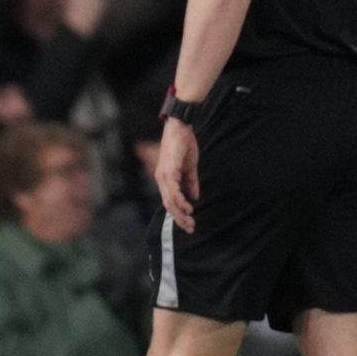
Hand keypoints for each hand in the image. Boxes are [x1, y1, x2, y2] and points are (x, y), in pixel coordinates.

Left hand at [155, 116, 199, 231]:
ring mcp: (163, 175)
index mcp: (165, 179)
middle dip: (179, 219)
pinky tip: (188, 208)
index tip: (188, 224)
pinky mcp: (168, 171)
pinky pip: (173, 191)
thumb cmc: (184, 144)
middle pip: (168, 205)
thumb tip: (194, 197)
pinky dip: (180, 201)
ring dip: (180, 213)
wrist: (180, 127)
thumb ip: (191, 183)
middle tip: (190, 229)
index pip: (170, 201)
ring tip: (190, 222)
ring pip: (169, 201)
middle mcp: (162, 179)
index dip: (178, 214)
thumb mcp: (189, 167)